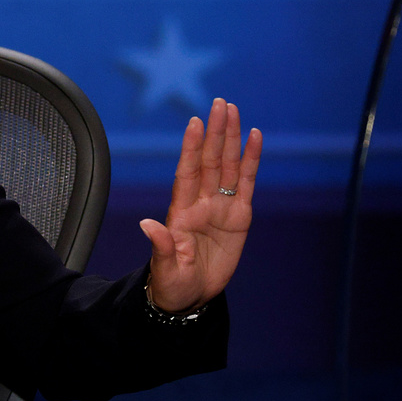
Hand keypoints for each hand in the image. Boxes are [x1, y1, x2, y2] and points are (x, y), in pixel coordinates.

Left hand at [140, 98, 261, 312]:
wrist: (190, 297)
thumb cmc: (172, 282)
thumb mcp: (166, 268)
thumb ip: (161, 246)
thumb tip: (146, 225)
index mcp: (181, 211)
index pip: (188, 172)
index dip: (191, 147)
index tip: (195, 122)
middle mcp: (201, 202)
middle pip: (210, 160)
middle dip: (215, 132)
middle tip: (220, 103)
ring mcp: (221, 206)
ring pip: (227, 164)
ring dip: (231, 138)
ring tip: (234, 110)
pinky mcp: (239, 216)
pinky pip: (246, 182)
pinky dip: (251, 160)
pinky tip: (255, 138)